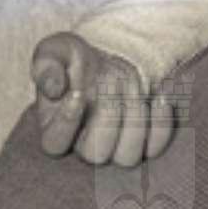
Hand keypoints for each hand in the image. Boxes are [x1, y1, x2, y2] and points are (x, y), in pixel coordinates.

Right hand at [30, 32, 179, 165]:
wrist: (103, 60)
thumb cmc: (71, 59)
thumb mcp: (54, 51)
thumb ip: (46, 65)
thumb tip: (53, 87)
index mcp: (54, 128)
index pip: (54, 144)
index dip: (67, 123)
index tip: (77, 93)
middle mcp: (83, 145)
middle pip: (96, 154)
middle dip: (108, 116)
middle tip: (111, 81)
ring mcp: (114, 148)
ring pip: (127, 156)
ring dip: (135, 119)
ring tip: (133, 85)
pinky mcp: (141, 143)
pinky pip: (155, 148)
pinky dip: (161, 125)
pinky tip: (160, 97)